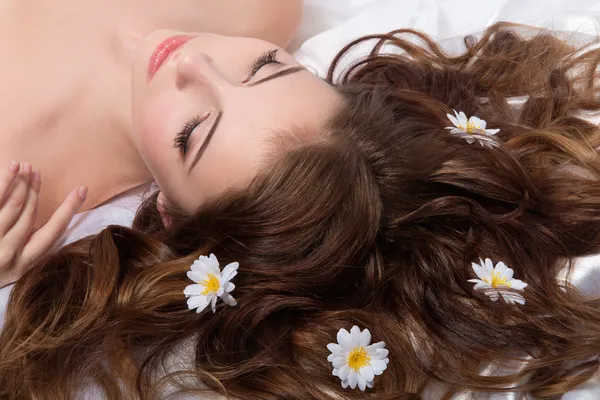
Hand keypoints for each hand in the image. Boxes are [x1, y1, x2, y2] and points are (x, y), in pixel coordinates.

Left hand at [0, 161, 86, 287]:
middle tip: (36, 172)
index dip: (69, 209)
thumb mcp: (8, 270)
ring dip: (22, 183)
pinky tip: (12, 168)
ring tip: (24, 167)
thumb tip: (31, 216)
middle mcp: (10, 255)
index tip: (81, 190)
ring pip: (14, 205)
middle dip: (35, 189)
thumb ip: (22, 249)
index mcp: (25, 265)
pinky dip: (5, 182)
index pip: (54, 232)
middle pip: (30, 213)